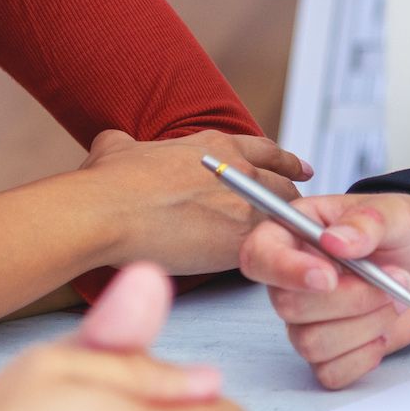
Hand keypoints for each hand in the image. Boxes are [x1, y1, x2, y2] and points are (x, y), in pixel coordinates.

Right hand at [73, 129, 311, 275]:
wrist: (109, 212)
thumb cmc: (109, 184)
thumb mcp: (116, 148)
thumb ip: (125, 145)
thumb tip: (115, 144)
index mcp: (214, 147)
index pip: (265, 151)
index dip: (285, 161)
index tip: (300, 169)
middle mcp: (238, 171)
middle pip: (283, 185)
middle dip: (292, 198)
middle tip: (298, 210)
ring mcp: (243, 206)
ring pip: (284, 217)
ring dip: (286, 229)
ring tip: (288, 243)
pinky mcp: (240, 242)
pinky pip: (271, 249)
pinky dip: (275, 256)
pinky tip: (272, 265)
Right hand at [237, 191, 409, 388]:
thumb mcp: (400, 213)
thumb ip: (368, 222)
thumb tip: (335, 240)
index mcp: (297, 232)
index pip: (259, 255)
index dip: (284, 271)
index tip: (328, 277)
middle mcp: (294, 278)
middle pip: (289, 306)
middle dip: (351, 299)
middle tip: (395, 277)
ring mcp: (310, 318)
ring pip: (311, 343)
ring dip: (366, 324)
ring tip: (397, 298)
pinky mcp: (331, 351)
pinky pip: (329, 372)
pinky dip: (364, 357)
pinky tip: (383, 332)